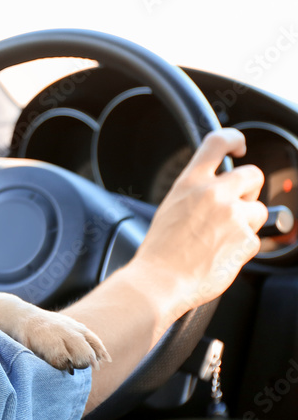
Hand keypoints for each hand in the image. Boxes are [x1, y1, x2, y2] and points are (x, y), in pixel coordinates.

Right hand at [133, 128, 267, 319]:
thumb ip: (197, 192)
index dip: (233, 139)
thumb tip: (218, 189)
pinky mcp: (248, 240)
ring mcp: (234, 216)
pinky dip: (242, 245)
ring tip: (222, 236)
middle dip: (250, 187)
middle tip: (238, 201)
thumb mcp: (172, 206)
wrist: (161, 279)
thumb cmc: (161, 249)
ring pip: (259, 208)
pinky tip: (221, 253)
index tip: (238, 147)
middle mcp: (215, 193)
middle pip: (252, 174)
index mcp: (191, 182)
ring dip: (247, 220)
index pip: (218, 142)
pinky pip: (255, 237)